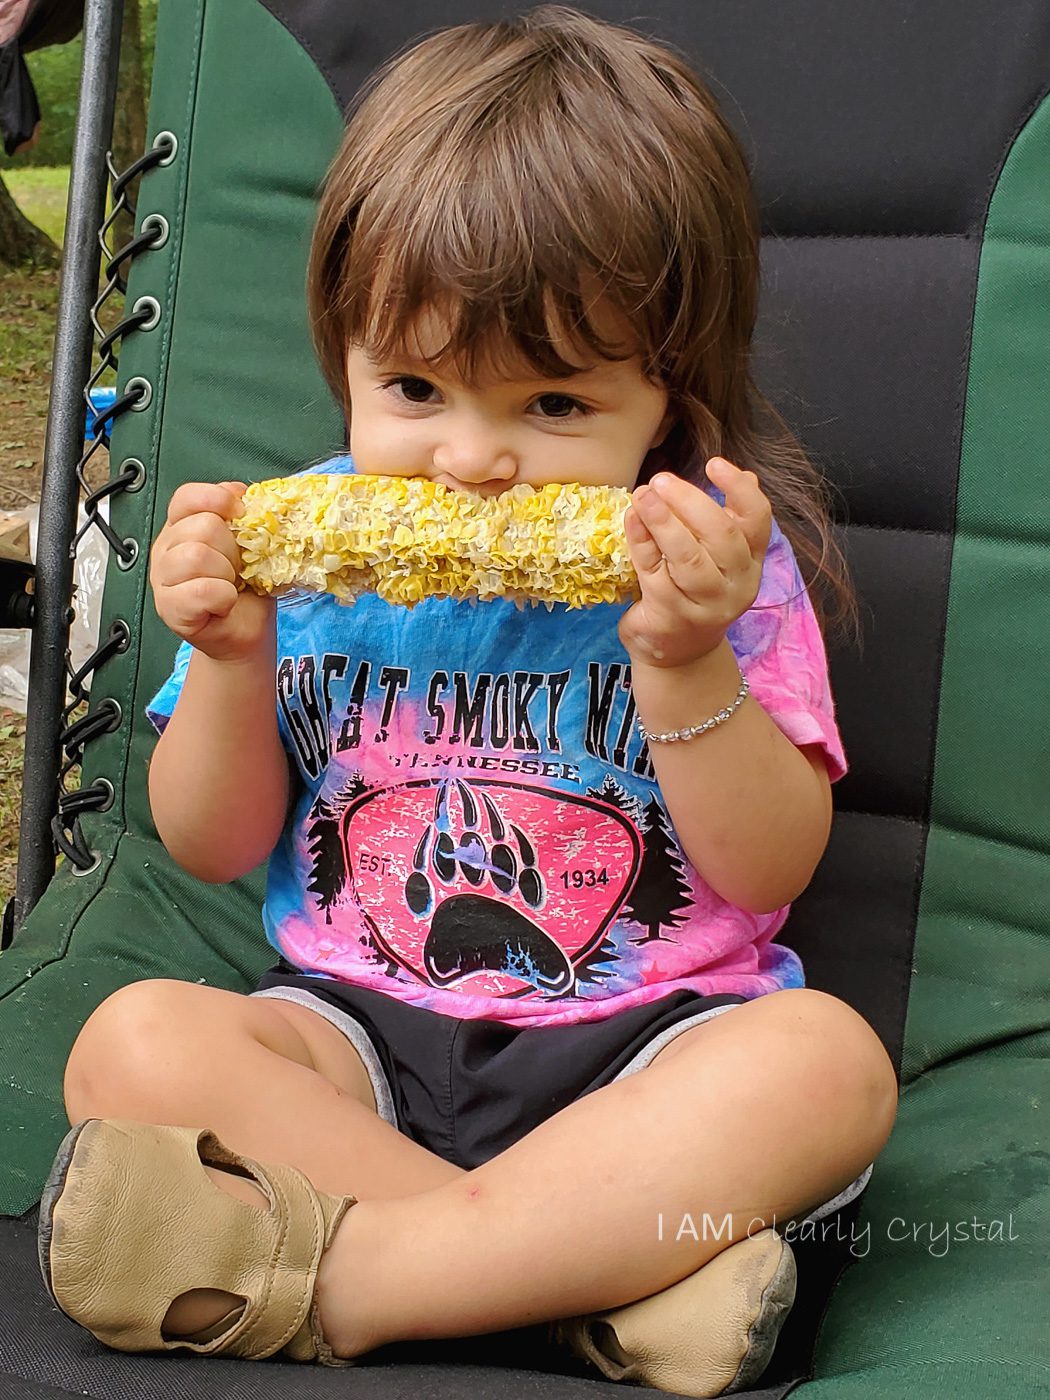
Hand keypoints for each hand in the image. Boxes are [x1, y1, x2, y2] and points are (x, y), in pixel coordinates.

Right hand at [149, 481, 274, 662]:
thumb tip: (244, 494)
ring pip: (197, 556)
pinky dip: (224, 598)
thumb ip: (243, 518)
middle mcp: (167, 549)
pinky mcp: (170, 608)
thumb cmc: (246, 589)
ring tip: (229, 586)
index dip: (216, 499)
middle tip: (237, 569)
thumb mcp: (250, 545)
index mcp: (182, 527)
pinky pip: (202, 590)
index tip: (240, 515)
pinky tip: (223, 603)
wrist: (245, 632)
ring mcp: (163, 579)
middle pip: (202, 526)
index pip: (187, 497)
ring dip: (226, 574)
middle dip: (232, 549)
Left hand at [617, 458, 771, 668]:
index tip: (714, 463)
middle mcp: (736, 584)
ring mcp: (705, 605)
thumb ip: (728, 518)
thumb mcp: (720, 557)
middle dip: (690, 502)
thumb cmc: (696, 591)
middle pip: (722, 536)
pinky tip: (632, 520)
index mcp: (752, 561)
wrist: (680, 654)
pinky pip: (654, 573)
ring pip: (688, 558)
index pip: (757, 520)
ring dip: (664, 522)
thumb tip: (744, 473)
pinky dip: (641, 543)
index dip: (740, 489)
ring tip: (644, 494)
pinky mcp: (671, 617)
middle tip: (661, 479)